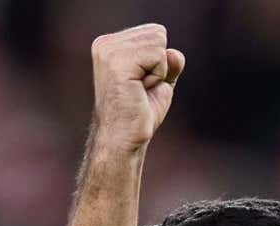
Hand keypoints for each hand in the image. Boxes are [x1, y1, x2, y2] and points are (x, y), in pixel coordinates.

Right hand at [90, 24, 186, 153]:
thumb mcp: (160, 81)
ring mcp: (108, 52)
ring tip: (140, 91)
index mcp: (109, 44)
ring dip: (158, 72)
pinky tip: (140, 91)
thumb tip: (174, 53)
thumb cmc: (139, 113)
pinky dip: (158, 76)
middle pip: (158, 33)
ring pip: (159, 43)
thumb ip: (169, 62)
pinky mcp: (117, 64)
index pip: (155, 32)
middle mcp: (105, 44)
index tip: (142, 83)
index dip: (158, 61)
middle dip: (159, 65)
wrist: (123, 139)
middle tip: (141, 89)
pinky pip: (158, 56)